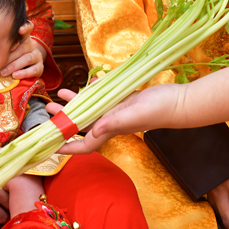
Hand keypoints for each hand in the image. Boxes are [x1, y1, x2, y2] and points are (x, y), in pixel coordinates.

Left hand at [0, 21, 46, 78]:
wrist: (26, 67)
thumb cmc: (11, 57)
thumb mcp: (7, 50)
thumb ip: (2, 46)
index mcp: (24, 38)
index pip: (28, 28)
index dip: (25, 27)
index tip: (20, 29)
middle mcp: (32, 45)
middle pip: (22, 48)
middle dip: (8, 57)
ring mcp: (37, 55)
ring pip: (27, 58)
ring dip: (13, 66)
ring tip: (3, 72)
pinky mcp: (40, 67)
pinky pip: (34, 70)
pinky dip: (23, 73)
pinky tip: (15, 75)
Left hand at [47, 84, 180, 154]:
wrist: (179, 100)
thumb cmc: (158, 110)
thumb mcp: (133, 115)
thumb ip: (113, 123)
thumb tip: (93, 131)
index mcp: (110, 129)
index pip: (85, 145)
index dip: (68, 147)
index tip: (52, 145)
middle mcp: (110, 122)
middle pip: (82, 124)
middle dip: (64, 119)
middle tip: (50, 109)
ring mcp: (117, 110)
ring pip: (90, 107)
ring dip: (75, 101)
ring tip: (61, 93)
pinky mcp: (123, 99)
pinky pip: (103, 95)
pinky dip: (94, 88)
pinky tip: (89, 81)